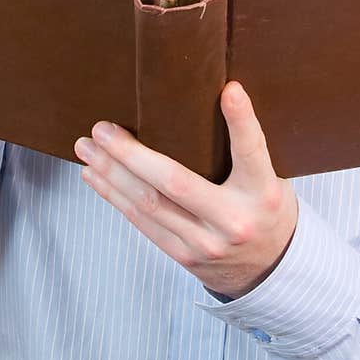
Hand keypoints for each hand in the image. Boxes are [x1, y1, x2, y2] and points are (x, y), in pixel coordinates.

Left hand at [73, 81, 298, 298]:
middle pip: (175, 183)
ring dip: (111, 174)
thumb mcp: (270, 178)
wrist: (272, 269)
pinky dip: (115, 196)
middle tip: (102, 129)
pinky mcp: (183, 255)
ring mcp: (205, 243)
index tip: (230, 90)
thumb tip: (214, 96)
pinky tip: (96, 177)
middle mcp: (234, 220)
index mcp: (263, 193)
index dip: (241, 121)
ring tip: (86, 148)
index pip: (252, 152)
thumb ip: (243, 151)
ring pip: (148, 204)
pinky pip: (143, 223)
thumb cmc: (265, 209)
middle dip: (131, 155)